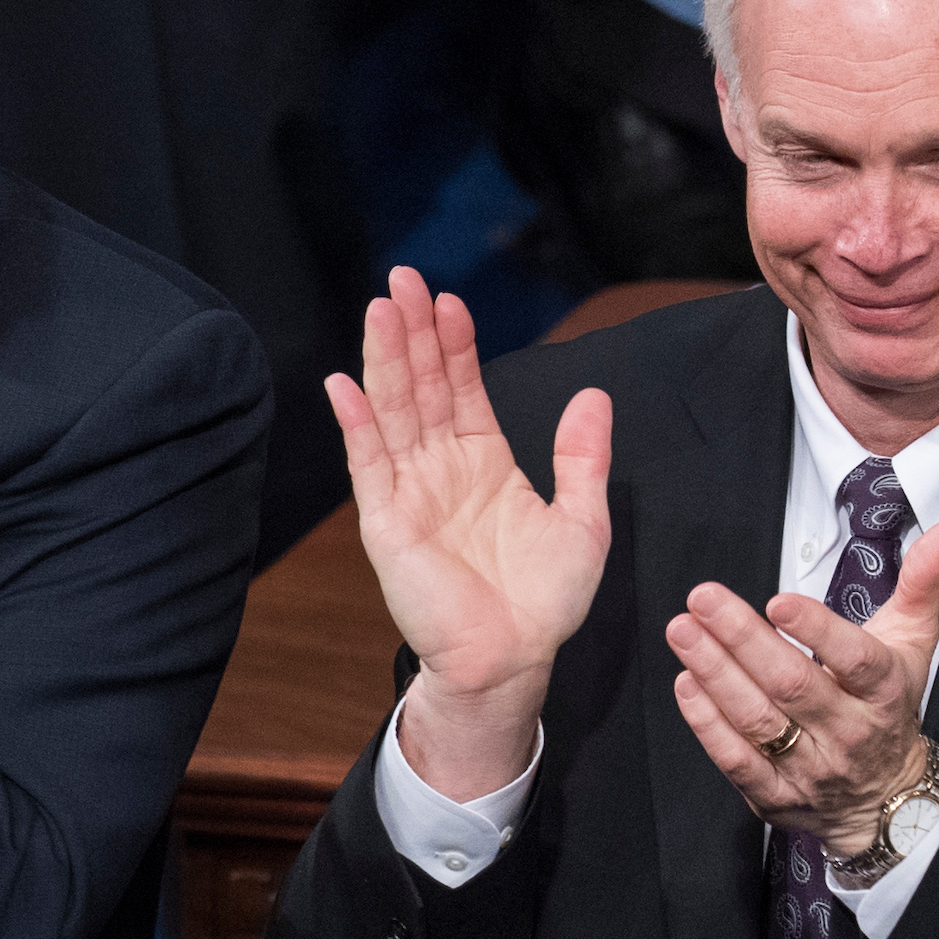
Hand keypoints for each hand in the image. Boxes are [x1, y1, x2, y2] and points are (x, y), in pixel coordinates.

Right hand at [327, 266, 613, 801]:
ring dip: (385, 359)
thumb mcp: (583, 519)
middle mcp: (441, 471)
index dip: (456, 346)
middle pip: (422, 388)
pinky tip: (345, 382)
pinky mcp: (388, 523)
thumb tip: (593, 395)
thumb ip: (584, 457)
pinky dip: (357, 423)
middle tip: (404, 279)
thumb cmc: (544, 601)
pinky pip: (369, 464)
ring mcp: (411, 493)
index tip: (452, 300)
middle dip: (412, 333)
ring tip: (381, 308)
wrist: (515, 659)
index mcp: (484, 464)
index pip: (464, 390)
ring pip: (394, 412)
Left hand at [662, 522, 938, 859]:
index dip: (817, 632)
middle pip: (793, 685)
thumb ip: (925, 582)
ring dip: (715, 673)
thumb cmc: (891, 707)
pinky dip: (708, 723)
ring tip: (684, 631)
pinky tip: (688, 684)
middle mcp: (849, 731)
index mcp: (885, 691)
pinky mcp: (776, 794)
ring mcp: (812, 766)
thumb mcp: (914, 642)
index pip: (856, 660)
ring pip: (758, 720)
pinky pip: (737, 760)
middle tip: (705, 600)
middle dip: (743, 639)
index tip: (780, 602)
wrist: (886, 796)